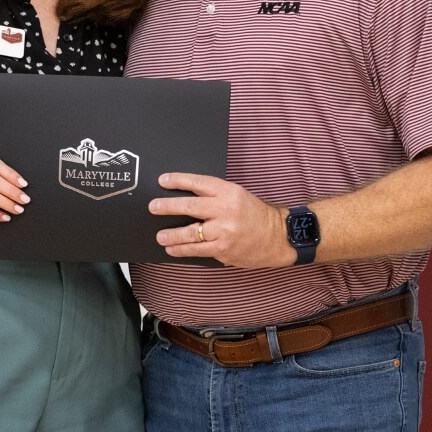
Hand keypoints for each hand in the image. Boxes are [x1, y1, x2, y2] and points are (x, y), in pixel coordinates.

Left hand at [149, 173, 294, 267]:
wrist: (278, 237)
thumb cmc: (256, 215)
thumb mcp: (238, 195)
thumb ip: (215, 196)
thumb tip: (185, 198)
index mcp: (229, 192)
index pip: (198, 183)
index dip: (178, 180)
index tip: (162, 180)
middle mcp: (226, 210)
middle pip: (190, 207)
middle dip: (168, 207)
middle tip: (153, 207)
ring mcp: (224, 232)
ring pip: (190, 233)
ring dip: (171, 235)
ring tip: (160, 236)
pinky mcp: (223, 250)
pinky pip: (198, 250)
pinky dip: (183, 250)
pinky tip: (173, 249)